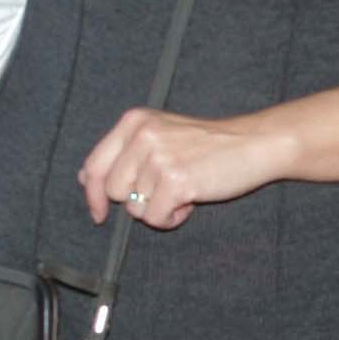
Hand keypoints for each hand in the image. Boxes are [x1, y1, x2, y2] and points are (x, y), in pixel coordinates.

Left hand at [78, 106, 278, 229]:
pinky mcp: (175, 180)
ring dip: (159, 208)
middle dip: (136, 199)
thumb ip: (124, 153)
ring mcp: (158, 158)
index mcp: (134, 121)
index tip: (99, 212)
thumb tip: (86, 178)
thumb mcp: (160, 134)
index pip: (95, 165)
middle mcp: (142, 136)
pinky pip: (156, 218)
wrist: (252, 143)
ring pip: (136, 208)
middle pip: (114, 191)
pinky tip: (191, 200)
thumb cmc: (208, 144)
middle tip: (166, 188)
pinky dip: (172, 218)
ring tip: (184, 190)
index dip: (93, 194)